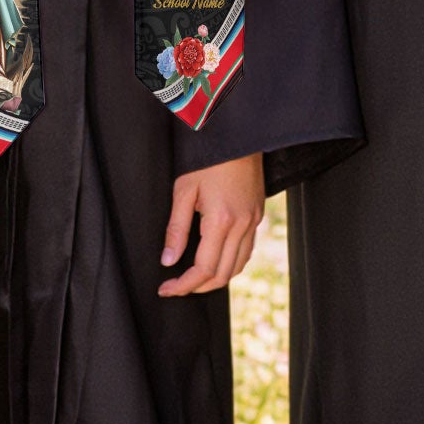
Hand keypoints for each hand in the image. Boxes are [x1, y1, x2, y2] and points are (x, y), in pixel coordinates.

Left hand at [158, 152, 265, 296]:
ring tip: (194, 278)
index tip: (166, 289)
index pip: (203, 269)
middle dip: (198, 287)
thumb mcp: (184, 190)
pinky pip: (247, 250)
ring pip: (238, 266)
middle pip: (222, 274)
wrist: (238, 135)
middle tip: (176, 286)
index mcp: (221, 220)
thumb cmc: (208, 158)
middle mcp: (242, 224)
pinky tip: (216, 259)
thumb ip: (176, 229)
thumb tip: (168, 260)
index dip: (183, 285)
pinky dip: (231, 263)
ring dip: (216, 278)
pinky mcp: (258, 214)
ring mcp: (253, 220)